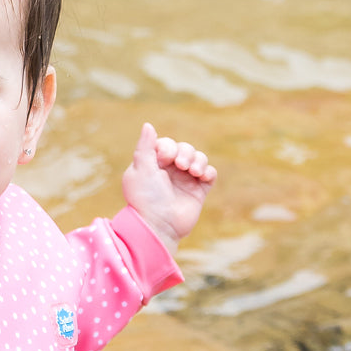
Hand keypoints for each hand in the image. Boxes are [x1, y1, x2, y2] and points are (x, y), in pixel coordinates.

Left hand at [121, 122, 216, 252]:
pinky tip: (201, 177)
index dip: (169, 147)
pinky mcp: (198, 191)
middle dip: (185, 152)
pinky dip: (208, 172)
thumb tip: (148, 125)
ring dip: (198, 160)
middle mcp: (169, 172)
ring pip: (199, 159)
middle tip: (181, 165)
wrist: (159, 225)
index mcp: (153, 166)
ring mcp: (185, 182)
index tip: (165, 158)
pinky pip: (210, 174)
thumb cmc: (145, 198)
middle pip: (185, 149)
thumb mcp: (140, 170)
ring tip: (192, 172)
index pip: (167, 145)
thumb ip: (145, 147)